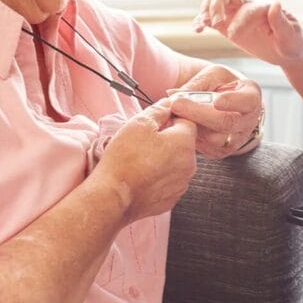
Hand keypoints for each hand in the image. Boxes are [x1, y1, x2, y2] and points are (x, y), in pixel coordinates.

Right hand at [94, 102, 196, 222]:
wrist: (113, 196)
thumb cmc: (124, 159)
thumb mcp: (139, 123)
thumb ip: (159, 110)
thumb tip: (168, 104)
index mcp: (185, 143)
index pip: (188, 121)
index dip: (171, 118)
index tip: (157, 122)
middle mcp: (189, 165)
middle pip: (184, 143)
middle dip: (168, 139)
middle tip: (144, 141)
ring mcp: (181, 184)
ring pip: (177, 162)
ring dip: (164, 158)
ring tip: (141, 159)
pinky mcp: (171, 198)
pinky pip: (169, 180)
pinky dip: (160, 176)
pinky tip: (143, 174)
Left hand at [168, 77, 262, 158]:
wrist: (225, 104)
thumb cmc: (221, 85)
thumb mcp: (213, 76)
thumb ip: (197, 84)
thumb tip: (173, 95)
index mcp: (251, 98)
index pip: (247, 101)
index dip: (233, 102)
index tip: (217, 101)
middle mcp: (248, 122)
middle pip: (226, 123)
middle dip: (199, 113)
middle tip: (175, 104)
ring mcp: (236, 140)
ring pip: (212, 138)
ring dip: (190, 124)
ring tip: (173, 111)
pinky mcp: (221, 152)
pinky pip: (203, 146)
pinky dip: (188, 134)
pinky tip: (178, 122)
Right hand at [193, 0, 302, 65]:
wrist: (289, 50)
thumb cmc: (294, 42)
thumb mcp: (291, 35)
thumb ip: (281, 21)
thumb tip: (276, 3)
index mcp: (263, 7)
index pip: (246, 8)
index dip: (238, 20)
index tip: (235, 36)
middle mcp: (247, 7)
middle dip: (215, 6)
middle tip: (213, 23)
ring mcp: (236, 16)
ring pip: (214, 2)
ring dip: (204, 11)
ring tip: (201, 25)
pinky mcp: (229, 27)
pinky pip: (211, 20)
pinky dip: (201, 22)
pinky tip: (197, 30)